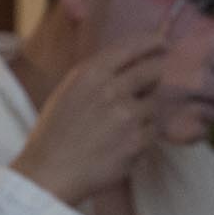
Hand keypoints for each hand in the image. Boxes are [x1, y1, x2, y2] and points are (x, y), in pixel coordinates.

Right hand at [11, 27, 168, 205]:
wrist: (51, 172)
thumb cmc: (55, 132)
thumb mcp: (68, 90)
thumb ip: (98, 74)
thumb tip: (130, 63)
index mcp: (91, 74)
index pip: (131, 47)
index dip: (152, 43)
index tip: (162, 43)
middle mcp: (112, 90)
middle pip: (153, 71)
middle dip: (153, 76)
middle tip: (148, 84)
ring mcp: (128, 116)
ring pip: (153, 104)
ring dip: (143, 112)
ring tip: (118, 126)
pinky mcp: (138, 142)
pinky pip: (152, 131)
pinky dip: (141, 136)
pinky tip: (118, 144)